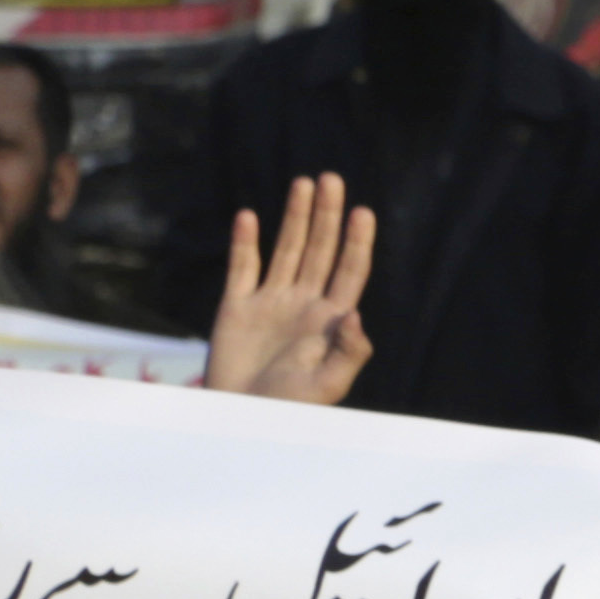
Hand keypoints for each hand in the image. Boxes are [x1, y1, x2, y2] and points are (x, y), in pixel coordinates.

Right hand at [201, 177, 378, 404]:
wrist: (246, 419)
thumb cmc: (293, 408)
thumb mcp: (330, 383)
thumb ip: (350, 350)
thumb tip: (355, 312)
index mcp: (331, 319)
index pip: (349, 270)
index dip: (357, 241)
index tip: (363, 211)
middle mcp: (303, 303)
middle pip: (319, 250)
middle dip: (326, 216)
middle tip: (331, 179)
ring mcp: (270, 302)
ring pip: (285, 250)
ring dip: (294, 218)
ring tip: (304, 184)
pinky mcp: (236, 307)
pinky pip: (242, 268)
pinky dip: (245, 243)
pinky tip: (249, 217)